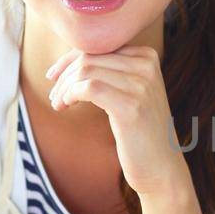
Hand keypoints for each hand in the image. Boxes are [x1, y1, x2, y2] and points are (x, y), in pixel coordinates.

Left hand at [46, 46, 189, 198]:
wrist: (161, 167)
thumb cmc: (139, 132)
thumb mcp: (130, 93)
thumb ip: (111, 72)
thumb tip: (70, 59)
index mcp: (147, 57)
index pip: (98, 46)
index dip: (69, 59)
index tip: (53, 76)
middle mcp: (147, 66)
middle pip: (89, 57)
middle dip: (64, 75)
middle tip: (54, 96)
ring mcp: (141, 85)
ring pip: (85, 71)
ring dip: (64, 88)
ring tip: (58, 104)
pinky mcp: (130, 106)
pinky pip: (88, 88)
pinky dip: (70, 95)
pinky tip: (65, 106)